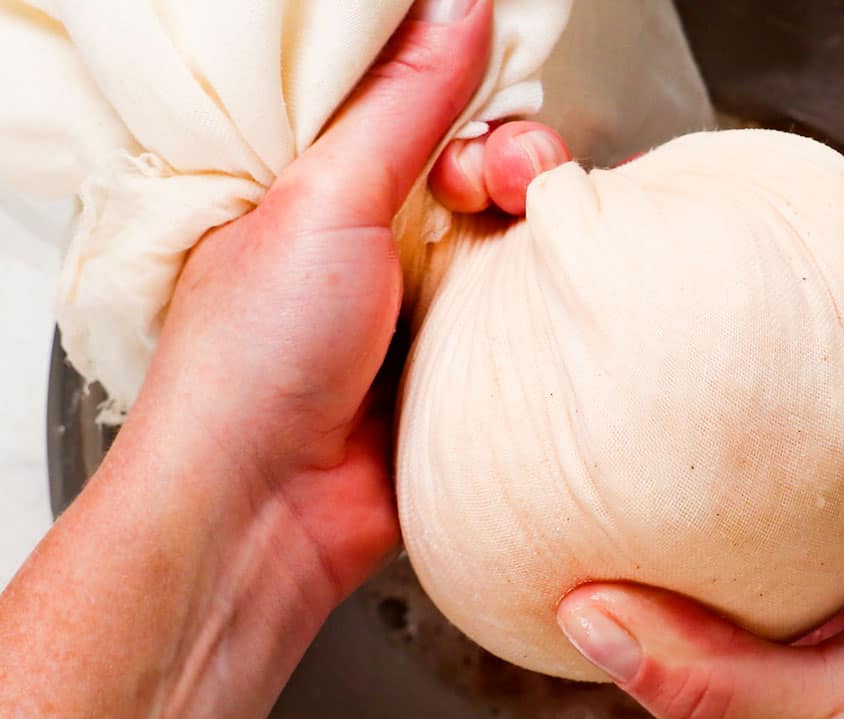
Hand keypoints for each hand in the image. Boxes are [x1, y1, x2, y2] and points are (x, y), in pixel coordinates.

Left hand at [0, 2, 569, 718]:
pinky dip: (551, 301)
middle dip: (513, 163)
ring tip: (526, 237)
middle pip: (486, 170)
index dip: (468, 100)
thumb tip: (456, 7)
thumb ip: (401, 103)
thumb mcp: (325, 200)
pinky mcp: (470, 367)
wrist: (270, 510)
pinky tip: (556, 293)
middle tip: (497, 184)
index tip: (476, 122)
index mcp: (330, 188)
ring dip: (538, 229)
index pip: (424, 110)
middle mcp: (385, 242)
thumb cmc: (254, 362)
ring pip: (519, 239)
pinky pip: (531, 316)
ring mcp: (431, 305)